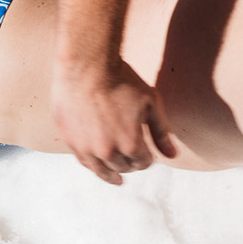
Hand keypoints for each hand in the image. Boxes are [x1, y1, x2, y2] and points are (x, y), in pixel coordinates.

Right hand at [52, 59, 177, 183]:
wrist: (87, 64)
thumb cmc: (122, 80)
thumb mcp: (151, 103)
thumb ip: (161, 132)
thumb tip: (173, 156)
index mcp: (130, 144)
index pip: (143, 162)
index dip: (147, 158)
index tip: (146, 154)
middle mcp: (107, 151)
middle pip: (123, 167)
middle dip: (130, 164)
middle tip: (131, 160)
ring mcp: (85, 147)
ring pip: (101, 169)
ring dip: (111, 172)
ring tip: (115, 179)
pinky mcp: (69, 139)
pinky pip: (83, 160)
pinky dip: (92, 163)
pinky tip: (96, 165)